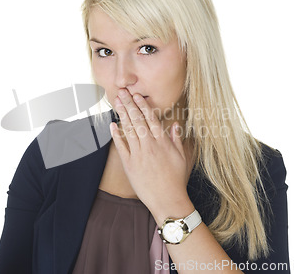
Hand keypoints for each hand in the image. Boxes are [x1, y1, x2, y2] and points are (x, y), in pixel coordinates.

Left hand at [110, 89, 192, 217]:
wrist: (168, 200)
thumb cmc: (176, 180)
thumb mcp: (181, 157)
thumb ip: (176, 139)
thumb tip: (175, 124)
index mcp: (162, 142)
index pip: (151, 119)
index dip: (142, 106)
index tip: (136, 95)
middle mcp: (149, 146)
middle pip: (137, 120)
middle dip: (129, 104)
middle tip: (122, 92)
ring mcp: (138, 155)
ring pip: (129, 130)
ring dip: (122, 115)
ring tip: (117, 102)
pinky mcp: (129, 165)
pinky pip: (121, 147)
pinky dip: (116, 135)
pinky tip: (112, 125)